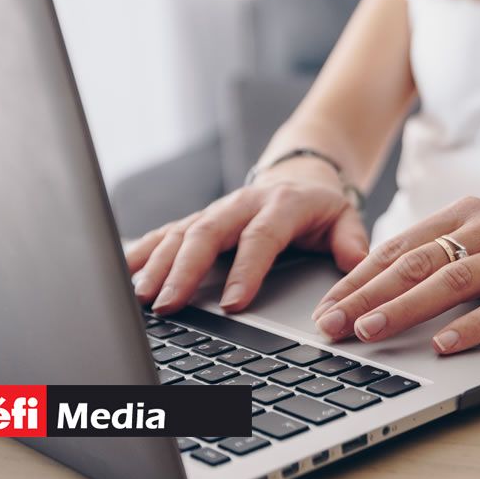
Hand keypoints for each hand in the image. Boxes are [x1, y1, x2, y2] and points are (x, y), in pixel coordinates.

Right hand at [125, 159, 368, 313]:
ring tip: (142, 296)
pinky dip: (143, 250)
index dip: (246, 270)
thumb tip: (356, 264)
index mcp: (281, 205)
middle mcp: (242, 204)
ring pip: (180, 233)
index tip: (233, 305)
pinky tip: (123, 271)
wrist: (301, 173)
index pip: (260, 238)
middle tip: (169, 303)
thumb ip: (351, 241)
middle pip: (207, 233)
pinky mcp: (198, 219)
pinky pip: (165, 232)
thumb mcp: (345, 218)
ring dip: (158, 264)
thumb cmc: (321, 206)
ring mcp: (216, 210)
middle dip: (185, 270)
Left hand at [310, 196, 479, 353]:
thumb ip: (437, 253)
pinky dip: (473, 326)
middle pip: (415, 263)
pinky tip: (446, 344)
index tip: (324, 306)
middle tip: (330, 323)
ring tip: (370, 331)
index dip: (357, 278)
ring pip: (452, 282)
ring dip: (406, 308)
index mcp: (463, 213)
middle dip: (366, 295)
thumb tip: (373, 286)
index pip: (398, 248)